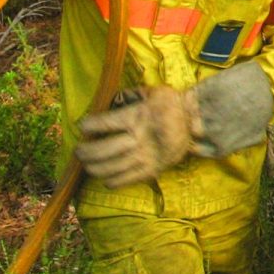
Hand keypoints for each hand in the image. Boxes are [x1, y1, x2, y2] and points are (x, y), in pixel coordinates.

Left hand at [75, 86, 199, 186]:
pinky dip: (113, 181)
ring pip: (113, 167)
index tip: (82, 127)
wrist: (196, 122)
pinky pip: (128, 179)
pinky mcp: (153, 169)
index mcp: (137, 116)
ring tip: (87, 166)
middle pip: (104, 149)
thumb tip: (112, 99)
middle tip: (78, 152)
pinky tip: (104, 179)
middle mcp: (139, 138)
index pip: (105, 123)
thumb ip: (131, 95)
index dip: (90, 126)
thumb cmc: (171, 104)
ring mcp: (146, 156)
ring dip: (95, 168)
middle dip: (86, 152)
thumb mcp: (153, 91)